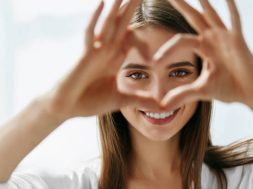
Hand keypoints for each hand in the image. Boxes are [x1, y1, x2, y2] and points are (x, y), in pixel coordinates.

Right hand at [41, 0, 158, 120]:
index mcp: (115, 60)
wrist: (66, 108)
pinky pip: (90, 33)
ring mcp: (95, 51)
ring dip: (118, 7)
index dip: (141, 29)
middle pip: (122, 25)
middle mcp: (106, 51)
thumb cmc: (89, 102)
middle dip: (132, 8)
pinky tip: (102, 3)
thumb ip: (140, 100)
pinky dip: (96, 19)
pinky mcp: (85, 55)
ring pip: (109, 24)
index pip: (130, 38)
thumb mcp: (121, 100)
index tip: (152, 18)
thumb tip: (162, 107)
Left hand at [154, 0, 252, 109]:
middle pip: (192, 18)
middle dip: (181, 5)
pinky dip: (230, 9)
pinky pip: (234, 21)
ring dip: (203, 2)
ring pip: (211, 15)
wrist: (249, 92)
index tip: (154, 62)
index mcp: (202, 48)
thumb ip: (182, 95)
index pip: (179, 42)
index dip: (167, 51)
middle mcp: (212, 39)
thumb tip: (162, 106)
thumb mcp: (200, 91)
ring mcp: (225, 37)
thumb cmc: (228, 88)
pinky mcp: (238, 40)